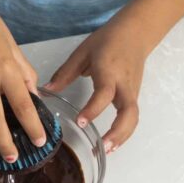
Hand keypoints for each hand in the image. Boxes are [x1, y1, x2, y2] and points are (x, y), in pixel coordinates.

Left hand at [44, 19, 148, 153]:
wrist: (137, 32)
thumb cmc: (108, 40)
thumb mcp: (83, 52)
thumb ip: (65, 73)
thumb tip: (46, 91)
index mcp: (109, 71)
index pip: (104, 93)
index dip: (94, 108)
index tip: (80, 121)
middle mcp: (124, 84)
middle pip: (128, 112)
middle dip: (117, 131)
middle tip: (102, 146)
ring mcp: (132, 91)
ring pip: (133, 117)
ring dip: (122, 136)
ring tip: (105, 150)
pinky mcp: (134, 95)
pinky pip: (132, 116)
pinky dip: (124, 132)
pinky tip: (110, 144)